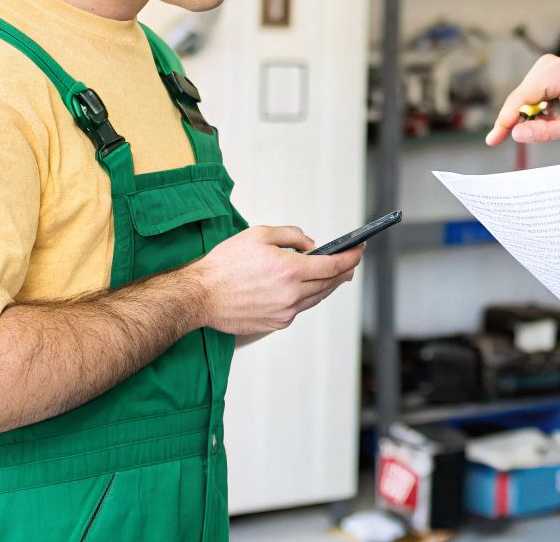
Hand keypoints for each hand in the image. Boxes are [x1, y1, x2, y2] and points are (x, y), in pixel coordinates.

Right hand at [188, 225, 362, 335]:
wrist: (199, 296)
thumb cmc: (224, 265)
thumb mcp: (259, 235)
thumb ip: (292, 236)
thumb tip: (312, 246)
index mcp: (289, 270)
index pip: (333, 265)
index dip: (351, 257)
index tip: (360, 249)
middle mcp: (291, 294)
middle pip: (330, 283)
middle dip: (344, 270)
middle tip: (351, 260)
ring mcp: (284, 312)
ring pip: (317, 297)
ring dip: (329, 285)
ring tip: (335, 274)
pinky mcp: (276, 323)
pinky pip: (301, 308)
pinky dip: (308, 297)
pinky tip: (308, 288)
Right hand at [484, 54, 559, 146]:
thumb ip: (547, 131)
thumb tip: (517, 134)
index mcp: (557, 74)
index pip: (520, 99)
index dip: (505, 121)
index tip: (493, 140)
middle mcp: (549, 66)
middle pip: (519, 99)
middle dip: (517, 122)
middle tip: (514, 143)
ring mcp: (548, 68)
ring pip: (524, 99)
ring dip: (532, 118)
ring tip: (558, 126)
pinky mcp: (550, 74)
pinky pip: (533, 96)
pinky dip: (539, 112)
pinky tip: (556, 119)